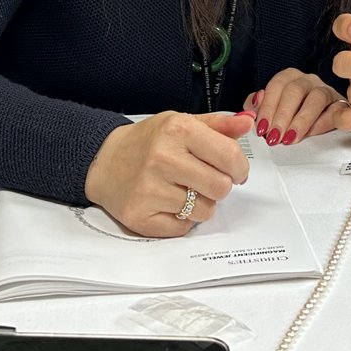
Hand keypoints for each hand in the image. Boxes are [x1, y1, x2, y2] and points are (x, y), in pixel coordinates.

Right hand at [84, 110, 252, 237]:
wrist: (103, 160)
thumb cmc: (148, 142)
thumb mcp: (181, 123)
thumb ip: (218, 125)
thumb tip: (248, 123)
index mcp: (177, 130)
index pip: (230, 156)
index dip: (240, 168)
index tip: (236, 171)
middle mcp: (163, 158)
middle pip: (220, 187)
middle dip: (220, 187)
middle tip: (208, 181)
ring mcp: (149, 189)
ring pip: (204, 211)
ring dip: (201, 204)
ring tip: (184, 190)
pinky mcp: (139, 216)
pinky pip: (182, 228)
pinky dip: (181, 219)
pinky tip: (168, 203)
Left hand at [244, 69, 343, 145]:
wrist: (322, 117)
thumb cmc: (292, 113)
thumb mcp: (271, 108)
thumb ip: (257, 107)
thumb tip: (251, 108)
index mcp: (289, 77)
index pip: (276, 85)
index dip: (267, 107)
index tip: (262, 127)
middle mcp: (308, 80)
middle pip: (295, 90)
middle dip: (283, 115)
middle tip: (274, 136)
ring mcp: (326, 90)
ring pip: (317, 98)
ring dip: (302, 120)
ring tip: (290, 138)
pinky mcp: (340, 105)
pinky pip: (335, 111)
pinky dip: (322, 123)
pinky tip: (310, 135)